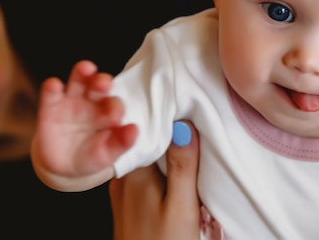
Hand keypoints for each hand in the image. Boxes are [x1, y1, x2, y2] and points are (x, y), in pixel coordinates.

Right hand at [31, 60, 137, 190]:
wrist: (63, 167)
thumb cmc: (91, 157)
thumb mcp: (106, 155)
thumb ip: (121, 143)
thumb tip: (135, 130)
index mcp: (107, 112)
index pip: (114, 104)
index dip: (115, 107)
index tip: (114, 117)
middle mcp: (91, 101)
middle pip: (98, 84)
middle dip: (102, 81)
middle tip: (104, 83)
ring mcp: (71, 101)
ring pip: (78, 80)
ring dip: (82, 72)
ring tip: (86, 68)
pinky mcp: (50, 106)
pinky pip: (51, 92)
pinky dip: (52, 86)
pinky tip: (54, 86)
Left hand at [110, 121, 200, 239]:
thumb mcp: (182, 206)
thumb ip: (182, 166)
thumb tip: (184, 126)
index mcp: (133, 172)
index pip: (149, 130)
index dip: (170, 118)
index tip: (190, 111)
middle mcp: (122, 177)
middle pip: (147, 143)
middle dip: (169, 135)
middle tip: (195, 129)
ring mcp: (122, 190)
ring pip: (146, 158)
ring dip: (165, 153)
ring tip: (188, 150)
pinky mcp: (128, 203)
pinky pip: (144, 175)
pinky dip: (160, 170)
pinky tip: (175, 175)